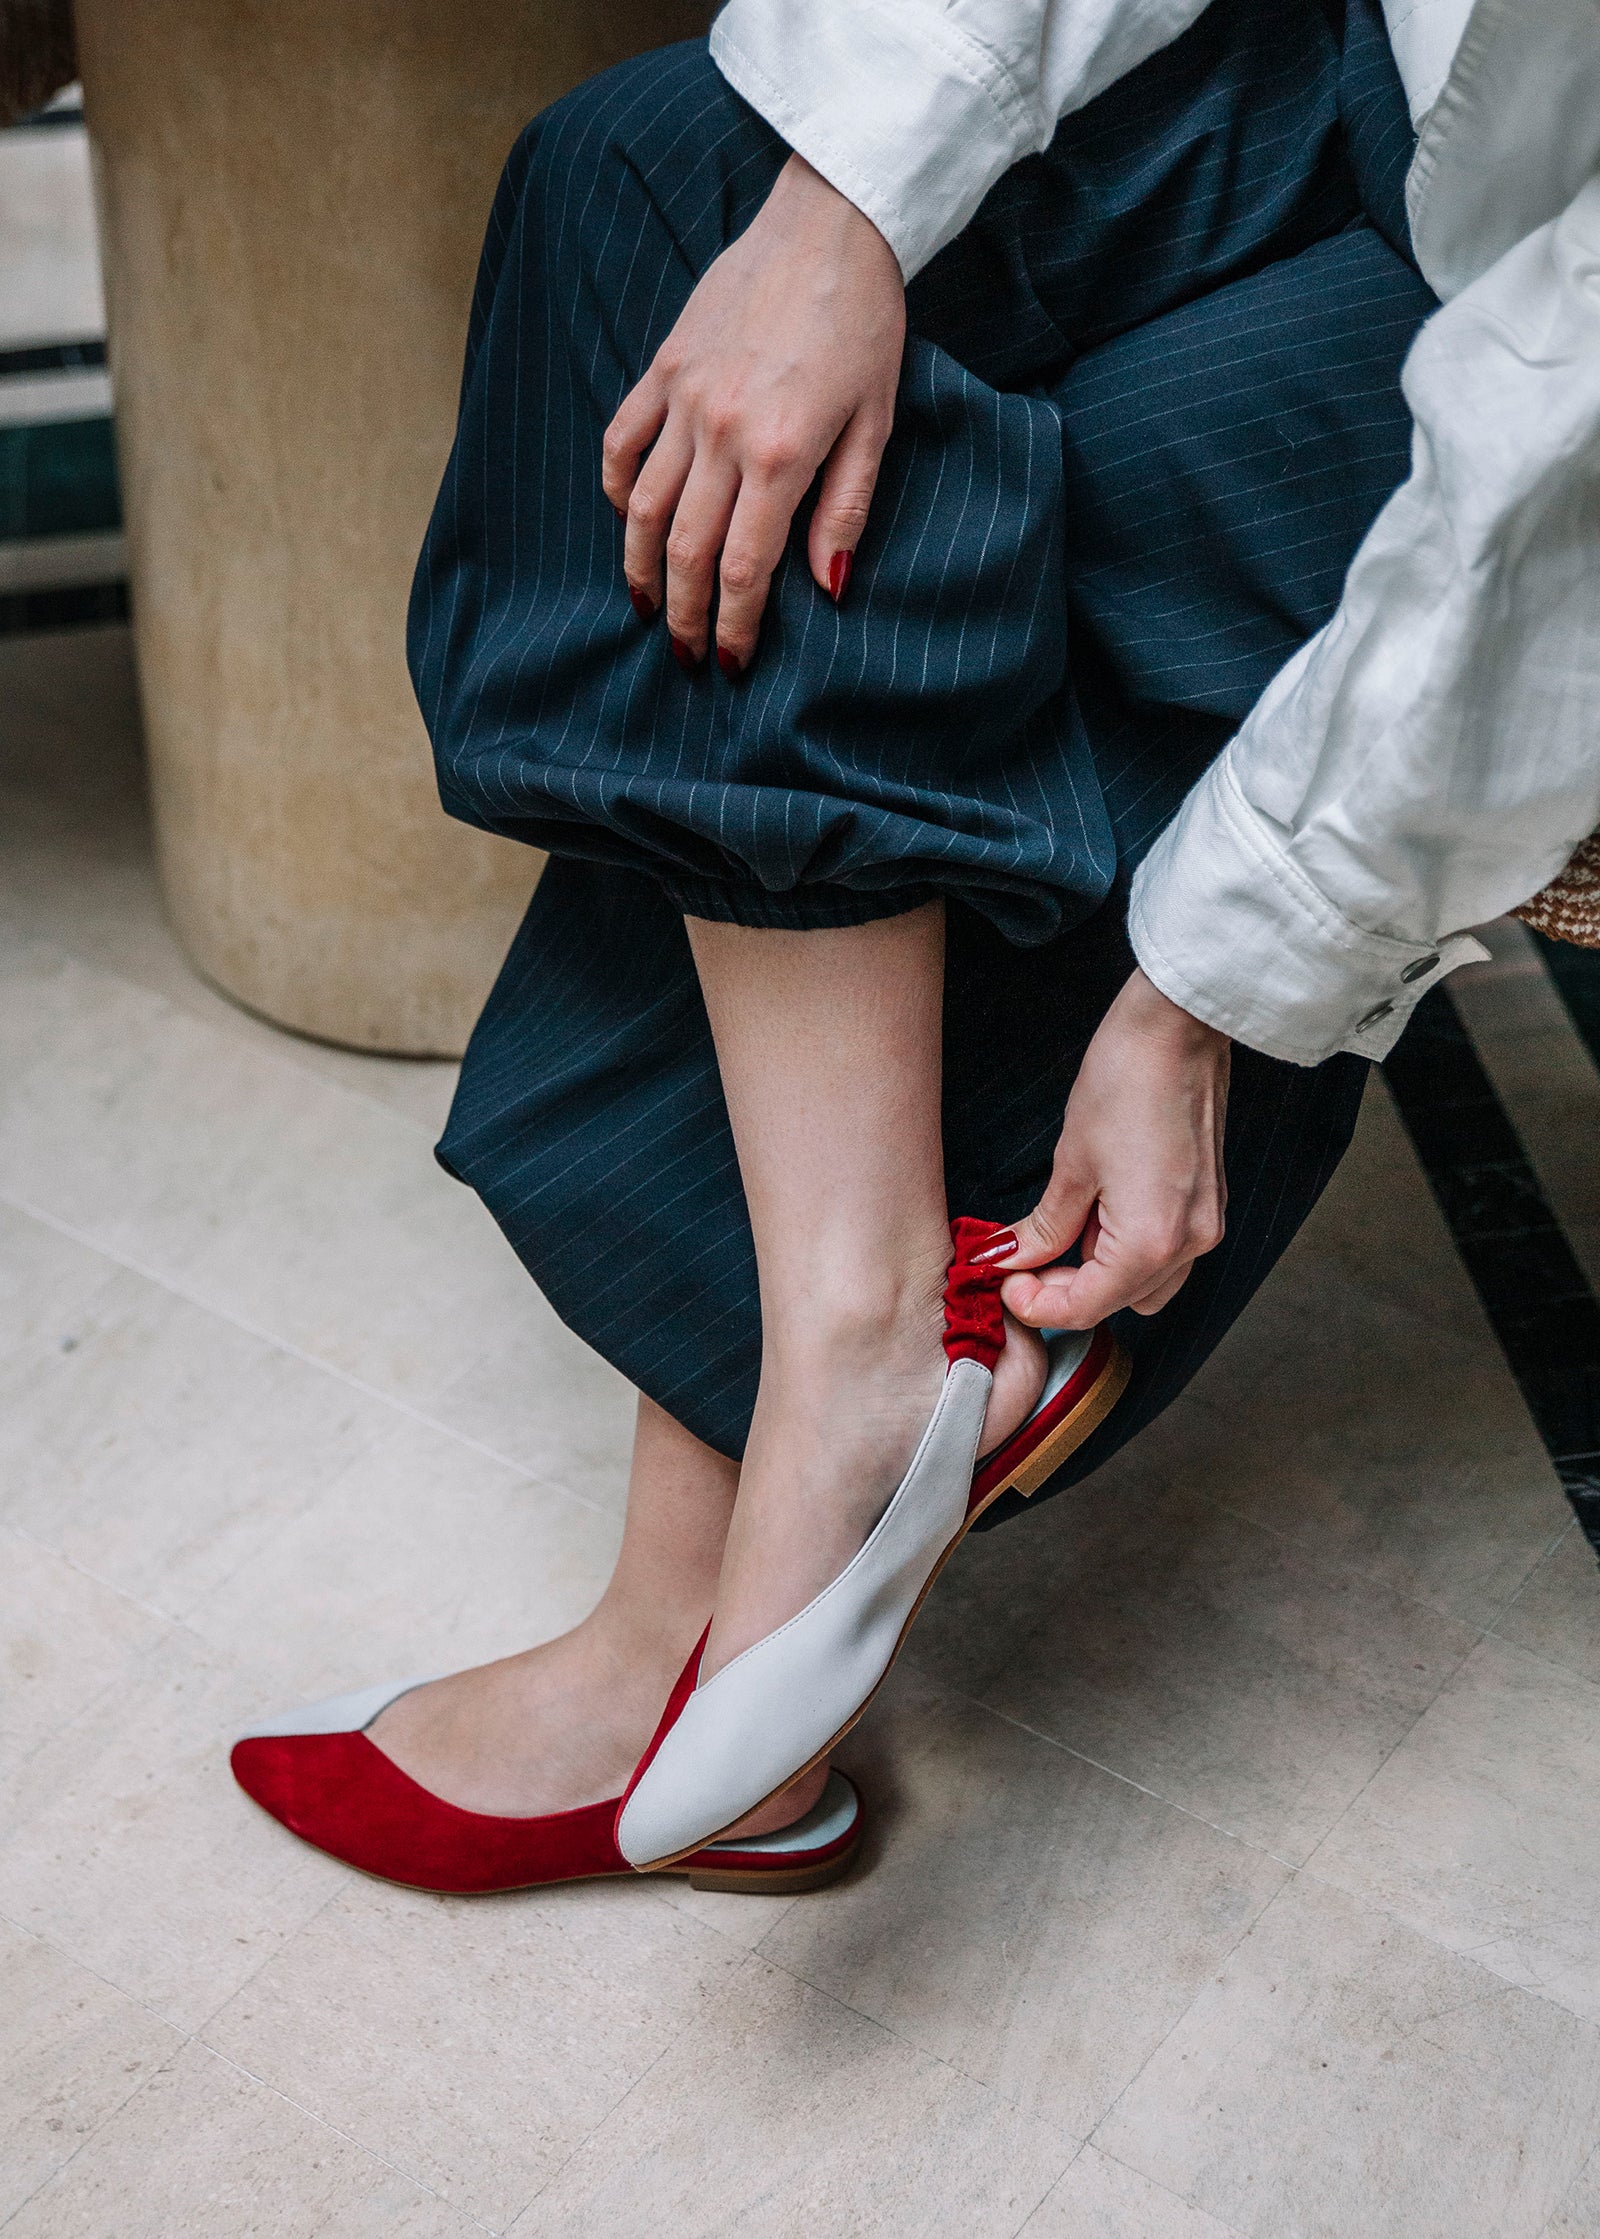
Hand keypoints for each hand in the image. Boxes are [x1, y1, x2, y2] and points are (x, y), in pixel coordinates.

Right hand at [601, 153, 905, 675]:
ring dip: (640, 567)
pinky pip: (621, 442)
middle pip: (684, 549)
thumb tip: (828, 589)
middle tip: (686, 655)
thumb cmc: (865, 326)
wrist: (830, 225)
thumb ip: (845, 509)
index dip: (735, 626)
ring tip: (645, 606)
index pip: (744, 567)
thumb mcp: (876, 424)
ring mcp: (684, 398)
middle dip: (683, 613)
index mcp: (782, 454)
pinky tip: (627, 522)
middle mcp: (723, 432)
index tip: (731, 663)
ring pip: (642, 506)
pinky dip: (616, 488)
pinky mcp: (662, 366)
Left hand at [994, 969, 1230, 1327]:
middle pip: (1119, 1302)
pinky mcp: (1209, 1202)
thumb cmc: (1127, 1082)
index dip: (1037, 1304)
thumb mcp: (1072, 1163)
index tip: (1006, 1282)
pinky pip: (1166, 1251)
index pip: (1086, 1307)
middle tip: (1025, 1259)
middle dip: (1067, 1289)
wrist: (1179, 1028)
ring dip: (1100, 1270)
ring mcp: (1205, 1224)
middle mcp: (1189, 1244)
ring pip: (1146, 1282)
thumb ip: (1046, 1227)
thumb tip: (1014, 1259)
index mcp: (1151, 1242)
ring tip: (1065, 1225)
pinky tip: (1100, 1208)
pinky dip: (1127, 1246)